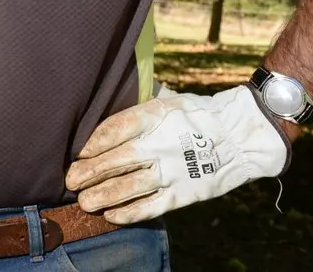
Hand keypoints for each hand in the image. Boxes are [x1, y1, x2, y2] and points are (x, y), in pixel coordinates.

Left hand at [65, 86, 289, 223]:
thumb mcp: (168, 99)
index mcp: (156, 115)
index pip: (116, 127)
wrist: (241, 136)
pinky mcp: (184, 193)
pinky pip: (152, 206)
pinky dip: (131, 212)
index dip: (94, 142)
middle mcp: (161, 144)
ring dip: (104, 194)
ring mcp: (173, 170)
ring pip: (130, 185)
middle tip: (71, 180)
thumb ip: (139, 105)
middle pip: (117, 159)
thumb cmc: (197, 115)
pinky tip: (111, 216)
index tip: (78, 152)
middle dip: (90, 171)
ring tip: (84, 201)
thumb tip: (108, 95)